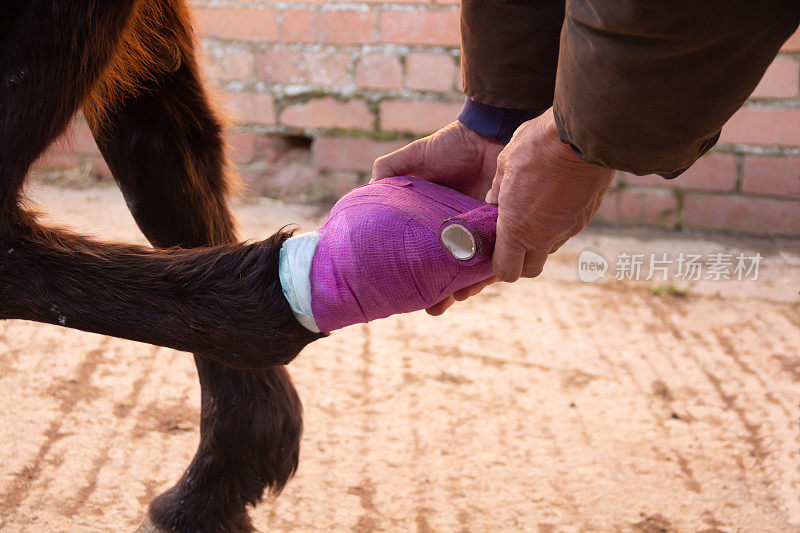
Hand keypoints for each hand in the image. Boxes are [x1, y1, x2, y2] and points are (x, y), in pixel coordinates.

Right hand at [372, 121, 502, 314]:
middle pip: (450, 270)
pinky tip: (477, 282)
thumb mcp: (414, 157)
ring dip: (464, 287)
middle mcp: (460, 232)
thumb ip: (389, 171)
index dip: (417, 275)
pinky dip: (489, 270)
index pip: (425, 255)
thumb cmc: (452, 145)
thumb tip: (367, 190)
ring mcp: (483, 233)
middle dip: (442, 292)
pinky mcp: (505, 228)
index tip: (406, 294)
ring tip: (454, 298)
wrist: (488, 133)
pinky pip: (499, 256)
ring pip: (474, 269)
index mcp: (437, 222)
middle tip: (433, 308)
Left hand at [487, 108, 613, 281]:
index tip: (495, 251)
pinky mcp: (585, 218)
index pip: (506, 272)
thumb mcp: (505, 165)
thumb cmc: (537, 146)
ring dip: (539, 240)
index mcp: (516, 228)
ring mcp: (568, 229)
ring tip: (532, 213)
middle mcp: (544, 236)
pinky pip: (566, 231)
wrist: (583, 134)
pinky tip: (552, 200)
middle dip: (520, 260)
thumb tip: (493, 203)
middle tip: (513, 238)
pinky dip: (557, 224)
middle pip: (530, 269)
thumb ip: (497, 191)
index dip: (498, 266)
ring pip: (550, 248)